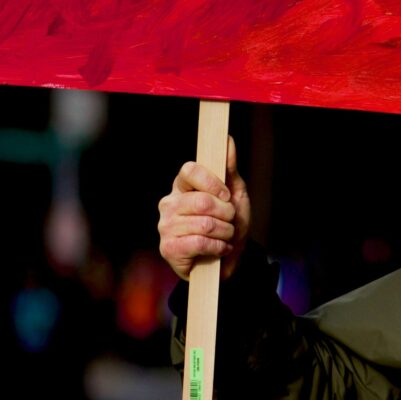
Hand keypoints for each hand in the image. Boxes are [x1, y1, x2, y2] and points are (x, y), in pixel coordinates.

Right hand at [157, 138, 248, 280]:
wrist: (228, 260)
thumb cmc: (228, 224)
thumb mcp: (234, 194)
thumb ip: (229, 168)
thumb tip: (227, 139)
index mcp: (182, 186)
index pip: (189, 170)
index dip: (213, 183)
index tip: (226, 196)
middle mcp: (169, 204)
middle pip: (202, 201)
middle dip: (226, 214)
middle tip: (229, 221)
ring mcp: (166, 226)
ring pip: (204, 224)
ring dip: (225, 233)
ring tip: (225, 236)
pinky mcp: (168, 249)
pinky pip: (199, 243)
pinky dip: (217, 247)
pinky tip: (218, 249)